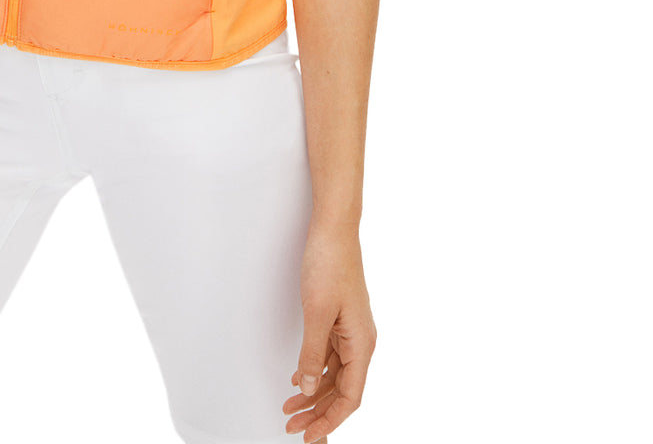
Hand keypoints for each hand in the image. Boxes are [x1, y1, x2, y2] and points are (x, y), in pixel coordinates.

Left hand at [283, 223, 376, 439]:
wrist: (333, 230)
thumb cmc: (330, 264)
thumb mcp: (316, 312)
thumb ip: (311, 353)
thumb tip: (305, 387)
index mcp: (362, 344)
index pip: (350, 397)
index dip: (330, 420)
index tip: (311, 436)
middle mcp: (361, 342)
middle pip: (342, 391)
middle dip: (319, 412)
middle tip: (293, 428)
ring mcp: (351, 331)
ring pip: (334, 375)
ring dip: (313, 394)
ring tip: (290, 408)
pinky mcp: (340, 320)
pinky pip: (330, 357)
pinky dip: (314, 371)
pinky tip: (299, 379)